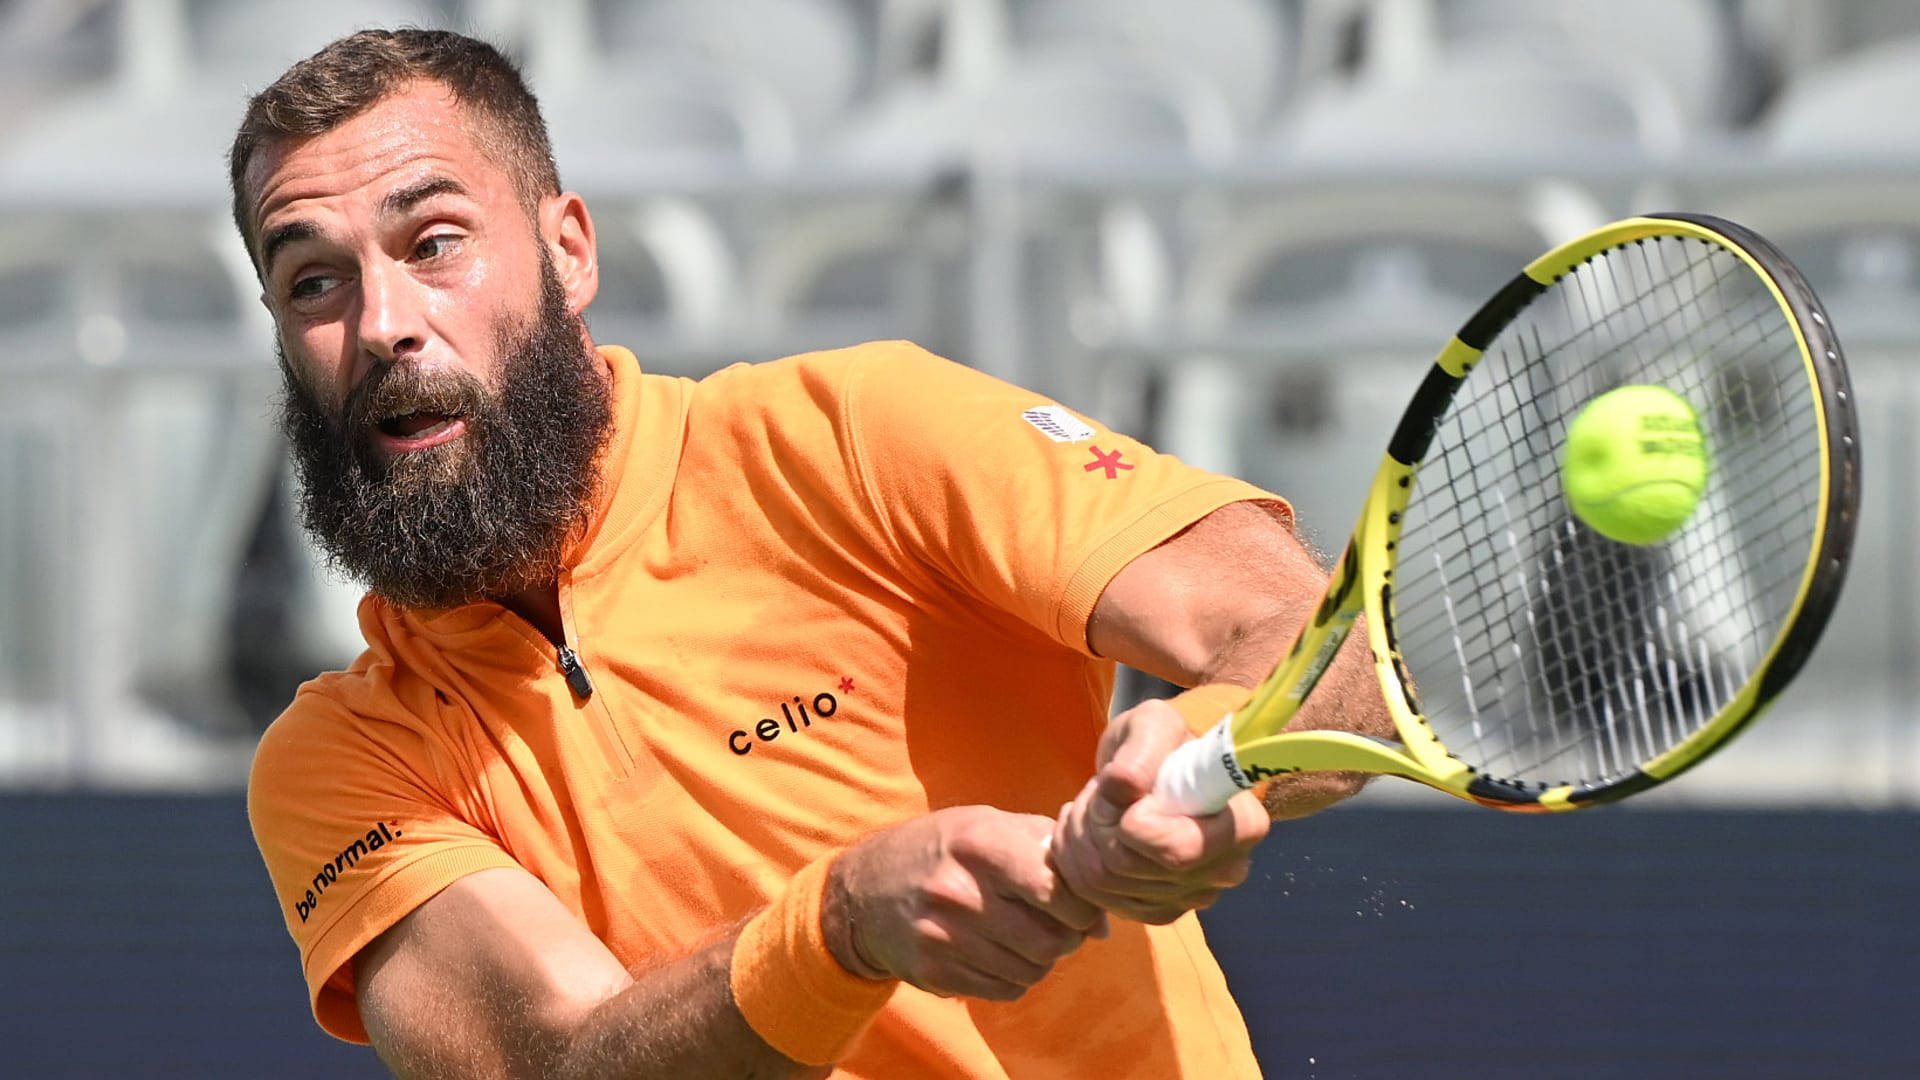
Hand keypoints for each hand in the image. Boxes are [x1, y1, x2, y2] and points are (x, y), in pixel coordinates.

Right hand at [823, 806, 1109, 1001]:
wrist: (863, 892)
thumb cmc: (941, 850)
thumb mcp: (987, 825)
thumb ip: (1049, 855)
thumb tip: (1102, 920)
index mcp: (978, 843)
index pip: (1054, 888)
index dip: (1080, 904)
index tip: (1079, 904)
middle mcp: (959, 891)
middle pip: (1050, 938)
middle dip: (1067, 937)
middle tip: (1057, 924)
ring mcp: (944, 935)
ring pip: (1033, 969)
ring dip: (1042, 958)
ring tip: (1025, 935)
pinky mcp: (936, 971)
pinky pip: (1006, 989)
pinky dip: (1016, 977)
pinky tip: (1000, 952)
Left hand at [1049, 699, 1268, 923]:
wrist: (1151, 771)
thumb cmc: (1160, 744)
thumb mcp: (1153, 724)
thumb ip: (1141, 749)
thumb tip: (1123, 787)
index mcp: (1242, 825)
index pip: (1177, 850)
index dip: (1131, 823)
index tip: (1121, 787)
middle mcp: (1224, 871)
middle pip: (1127, 867)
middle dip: (1097, 822)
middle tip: (1098, 792)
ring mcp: (1190, 898)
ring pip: (1103, 884)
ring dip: (1080, 837)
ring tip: (1091, 807)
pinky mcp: (1156, 911)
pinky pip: (1094, 898)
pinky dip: (1075, 860)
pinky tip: (1088, 833)